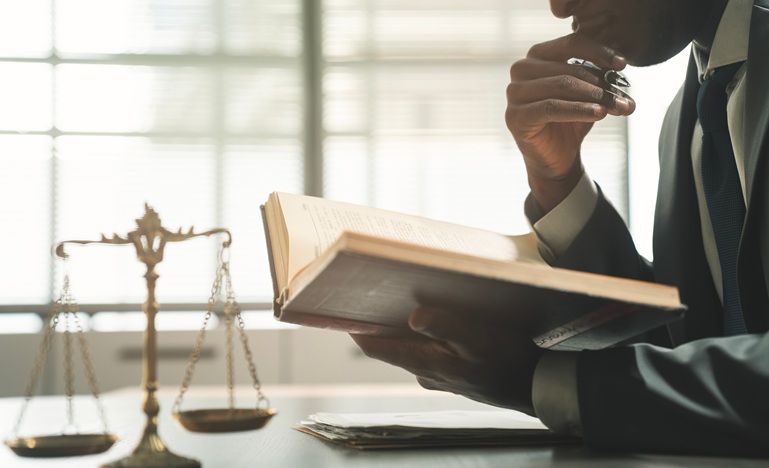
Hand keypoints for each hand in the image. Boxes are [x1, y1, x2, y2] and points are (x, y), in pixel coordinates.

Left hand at [350, 307, 544, 415]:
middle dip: (381, 322)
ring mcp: (440, 374)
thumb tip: (414, 316)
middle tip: (374, 293)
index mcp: (426, 362)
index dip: (357, 329)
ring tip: (404, 298)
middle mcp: (427, 371)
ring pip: (411, 348)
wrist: (537, 386)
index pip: (377, 348)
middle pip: (391, 346)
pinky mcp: (454, 372)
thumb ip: (447, 327)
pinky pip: (430, 350)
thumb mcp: (480, 340)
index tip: (341, 307)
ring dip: (404, 327)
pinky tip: (438, 318)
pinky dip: (426, 334)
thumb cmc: (509, 362)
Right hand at [506, 34, 635, 211]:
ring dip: (594, 96)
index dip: (599, 52)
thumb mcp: (589, 94)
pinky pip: (551, 107)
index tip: (623, 64)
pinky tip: (599, 113)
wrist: (556, 157)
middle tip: (624, 98)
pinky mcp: (515, 116)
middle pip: (568, 69)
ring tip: (616, 107)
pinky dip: (578, 110)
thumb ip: (602, 79)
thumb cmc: (571, 120)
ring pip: (560, 85)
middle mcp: (521, 69)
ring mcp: (515, 93)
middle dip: (601, 84)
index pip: (570, 44)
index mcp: (537, 55)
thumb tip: (623, 69)